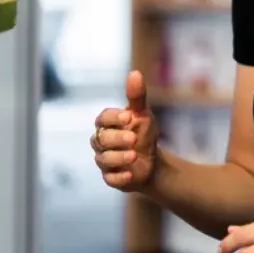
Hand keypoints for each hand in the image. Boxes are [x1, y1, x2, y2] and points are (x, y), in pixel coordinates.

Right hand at [91, 70, 158, 191]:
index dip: (113, 118)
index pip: (103, 118)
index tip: (129, 117)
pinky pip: (109, 179)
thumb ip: (137, 96)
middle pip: (100, 139)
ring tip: (133, 156)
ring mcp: (104, 160)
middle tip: (133, 139)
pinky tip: (129, 175)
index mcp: (108, 124)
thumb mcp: (143, 115)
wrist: (152, 162)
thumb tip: (135, 73)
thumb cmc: (144, 134)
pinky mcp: (111, 178)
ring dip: (118, 158)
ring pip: (103, 159)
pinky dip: (119, 177)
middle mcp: (101, 142)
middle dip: (117, 139)